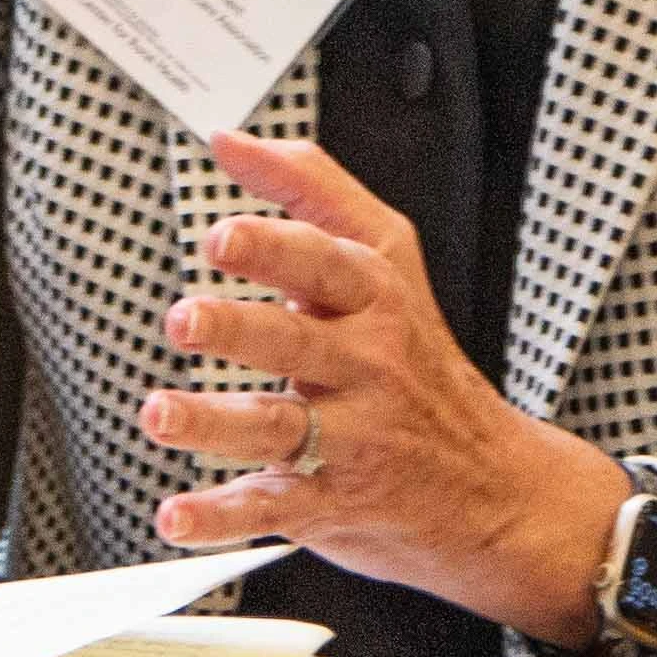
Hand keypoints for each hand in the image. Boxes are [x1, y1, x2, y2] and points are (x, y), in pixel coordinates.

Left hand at [143, 129, 627, 646]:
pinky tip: (176, 514)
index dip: (273, 248)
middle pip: (294, 341)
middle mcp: (364, 367)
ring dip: (213, 421)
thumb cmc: (421, 359)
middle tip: (184, 320)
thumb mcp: (389, 260)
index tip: (222, 237)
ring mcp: (349, 438)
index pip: (324, 264)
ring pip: (276, 426)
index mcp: (373, 300)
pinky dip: (221, 516)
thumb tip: (231, 140)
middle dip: (237, 329)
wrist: (496, 487)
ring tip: (160, 413)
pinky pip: (270, 508)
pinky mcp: (330, 501)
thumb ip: (312, 189)